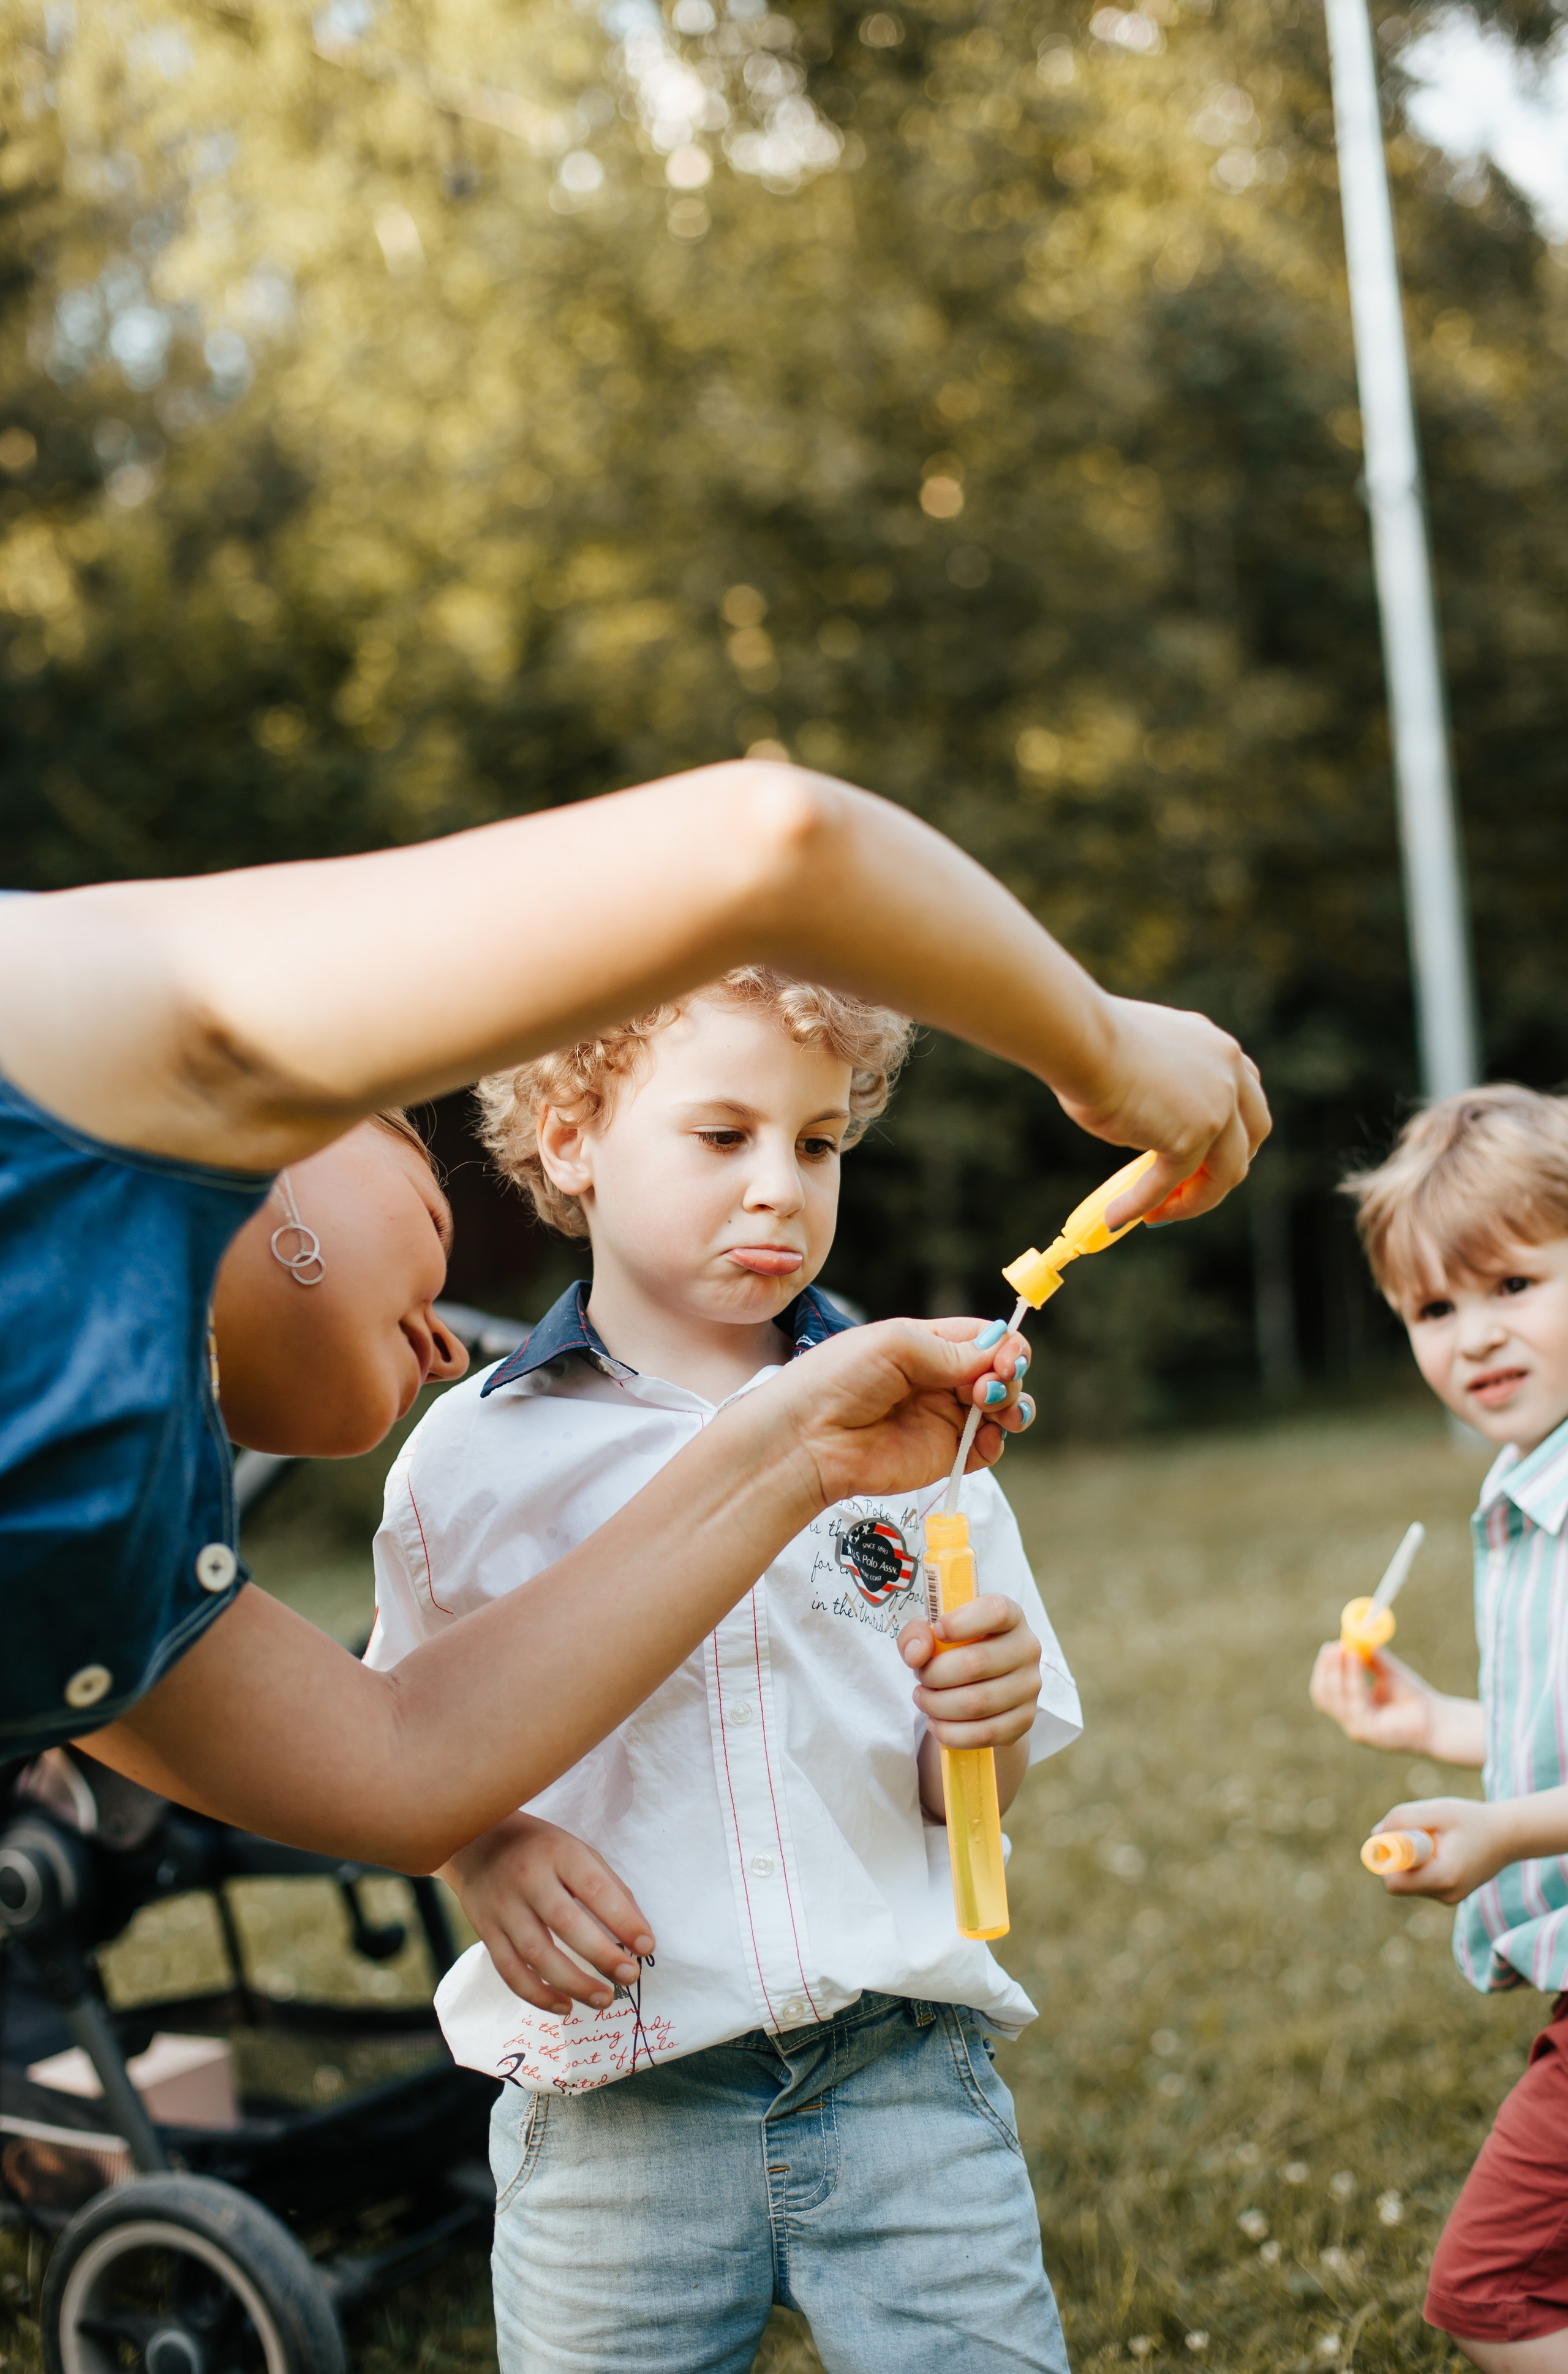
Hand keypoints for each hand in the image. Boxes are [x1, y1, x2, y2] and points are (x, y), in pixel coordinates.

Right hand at [441, 1812, 654, 2014]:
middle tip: (630, 1977)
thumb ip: (608, 1887)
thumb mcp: (578, 1851)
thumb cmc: (542, 1850)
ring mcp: (503, 1907)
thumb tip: (638, 1932)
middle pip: (565, 1924)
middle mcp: (528, 1879)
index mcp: (559, 1853)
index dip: (623, 1919)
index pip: (594, 1889)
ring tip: (604, 1999)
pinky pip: (510, 1970)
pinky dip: (537, 1994)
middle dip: (601, 1955)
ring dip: (573, 1983)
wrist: (476, 1841)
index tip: (646, 1946)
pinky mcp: (486, 1931)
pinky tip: (565, 2006)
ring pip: (536, 1954)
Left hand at [774, 1318, 1031, 1511]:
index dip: (1006, 1346)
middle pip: (1000, 1372)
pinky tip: (987, 1437)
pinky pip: (987, 1449)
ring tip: (995, 1408)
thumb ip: (951, 1350)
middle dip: (1008, 1375)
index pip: (985, 1338)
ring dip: (1013, 1405)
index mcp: (928, 1344)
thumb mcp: (895, 1345)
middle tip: (990, 1387)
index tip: (1006, 1359)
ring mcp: (944, 1419)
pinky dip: (997, 1442)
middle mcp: (940, 1380)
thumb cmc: (838, 1379)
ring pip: (1002, 1409)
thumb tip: (999, 1352)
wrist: (808, 1437)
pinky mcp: (943, 1455)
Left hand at [901, 1593, 1041, 1819]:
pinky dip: (951, 1733)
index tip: (937, 1630)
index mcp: (1010, 1616)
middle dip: (934, 1674)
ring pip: (977, 1703)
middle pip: (976, 1663)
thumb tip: (916, 1655)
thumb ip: (917, 1634)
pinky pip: (985, 1733)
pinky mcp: (1025, 1719)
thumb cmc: (957, 1648)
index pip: (995, 1612)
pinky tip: (936, 1723)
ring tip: (923, 1699)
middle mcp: (1027, 1648)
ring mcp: (1029, 1686)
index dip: (960, 1622)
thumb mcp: (933, 1631)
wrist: (984, 1684)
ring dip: (937, 1705)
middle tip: (920, 1676)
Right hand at [1064, 995, 1269, 1229]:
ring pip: (1224, 1174)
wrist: (1078, 1036)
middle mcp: (1229, 1072)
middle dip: (1223, 1170)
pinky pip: (1170, 1183)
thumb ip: (1161, 1091)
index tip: (1203, 1155)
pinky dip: (1143, 1204)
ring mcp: (1218, 1105)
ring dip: (1191, 1201)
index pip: (1246, 1097)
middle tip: (1186, 1191)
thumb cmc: (1088, 1042)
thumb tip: (1148, 1132)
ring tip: (1156, 1215)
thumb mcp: (1142, 1062)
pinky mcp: (1193, 1136)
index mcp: (1217, 1048)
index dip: (1232, 1133)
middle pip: (1251, 1138)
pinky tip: (1118, 1216)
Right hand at [1309, 1642, 1441, 1752]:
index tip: (1330, 1646)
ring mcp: (1358, 1730)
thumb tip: (1357, 1637)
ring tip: (1346, 1649)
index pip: (1326, 1691)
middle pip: (1324, 1696)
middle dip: (1326, 1669)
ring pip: (1336, 1699)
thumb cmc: (1415, 1700)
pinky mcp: (1369, 1733)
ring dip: (1337, 1671)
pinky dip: (1353, 1679)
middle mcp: (1352, 1722)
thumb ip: (1372, 1659)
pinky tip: (1357, 1660)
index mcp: (1353, 1710)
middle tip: (1334, 1646)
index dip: (1324, 1669)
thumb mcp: (1389, 1674)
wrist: (1437, 1721)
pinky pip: (1355, 1702)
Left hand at [1367, 1796, 1515, 1904]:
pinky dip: (1422, 1864)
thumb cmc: (1473, 1820)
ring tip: (1435, 1840)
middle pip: (1399, 1883)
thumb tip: (1376, 1834)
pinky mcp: (1450, 1894)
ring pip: (1410, 1882)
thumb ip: (1403, 1818)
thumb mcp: (1437, 1811)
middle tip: (1416, 1833)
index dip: (1385, 1859)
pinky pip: (1422, 1881)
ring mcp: (1449, 1898)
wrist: (1508, 1836)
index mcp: (1443, 1877)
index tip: (1392, 1836)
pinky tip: (1441, 1849)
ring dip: (1411, 1860)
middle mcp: (1446, 1895)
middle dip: (1398, 1857)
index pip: (1394, 1883)